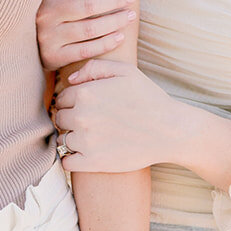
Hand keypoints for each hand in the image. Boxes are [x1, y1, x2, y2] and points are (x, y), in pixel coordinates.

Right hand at [36, 0, 135, 71]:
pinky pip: (86, 50)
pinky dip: (106, 43)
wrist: (25, 42)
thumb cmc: (48, 6)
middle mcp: (43, 13)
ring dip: (115, 21)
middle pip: (86, 5)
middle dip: (113, 0)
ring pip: (89, 28)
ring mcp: (47, 37)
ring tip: (130, 15)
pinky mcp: (53, 56)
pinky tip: (120, 36)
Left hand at [53, 58, 174, 172]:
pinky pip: (67, 162)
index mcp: (85, 93)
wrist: (170, 131)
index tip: (88, 108)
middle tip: (91, 123)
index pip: (62, 99)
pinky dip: (73, 160)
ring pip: (63, 140)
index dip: (73, 103)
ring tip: (93, 138)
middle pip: (60, 119)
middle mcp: (81, 116)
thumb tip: (71, 80)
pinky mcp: (92, 163)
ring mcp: (85, 141)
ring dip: (73, 139)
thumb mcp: (126, 72)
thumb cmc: (149, 99)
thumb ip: (95, 68)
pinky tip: (86, 155)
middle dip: (71, 120)